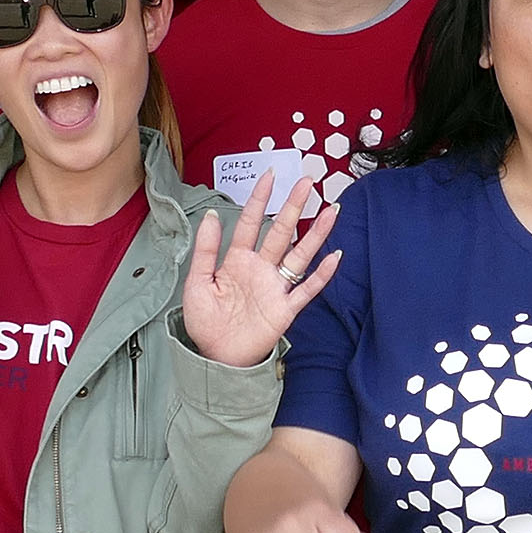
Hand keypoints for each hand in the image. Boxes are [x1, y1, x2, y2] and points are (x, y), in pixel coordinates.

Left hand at [180, 173, 342, 369]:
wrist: (214, 356)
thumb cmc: (205, 321)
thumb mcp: (197, 282)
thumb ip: (206, 250)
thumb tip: (211, 215)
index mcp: (237, 261)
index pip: (250, 224)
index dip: (260, 200)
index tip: (270, 176)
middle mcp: (260, 269)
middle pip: (281, 232)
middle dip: (294, 206)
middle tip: (308, 181)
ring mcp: (275, 288)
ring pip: (299, 255)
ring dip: (316, 234)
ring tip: (331, 211)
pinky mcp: (285, 309)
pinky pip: (306, 289)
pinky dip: (321, 275)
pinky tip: (335, 257)